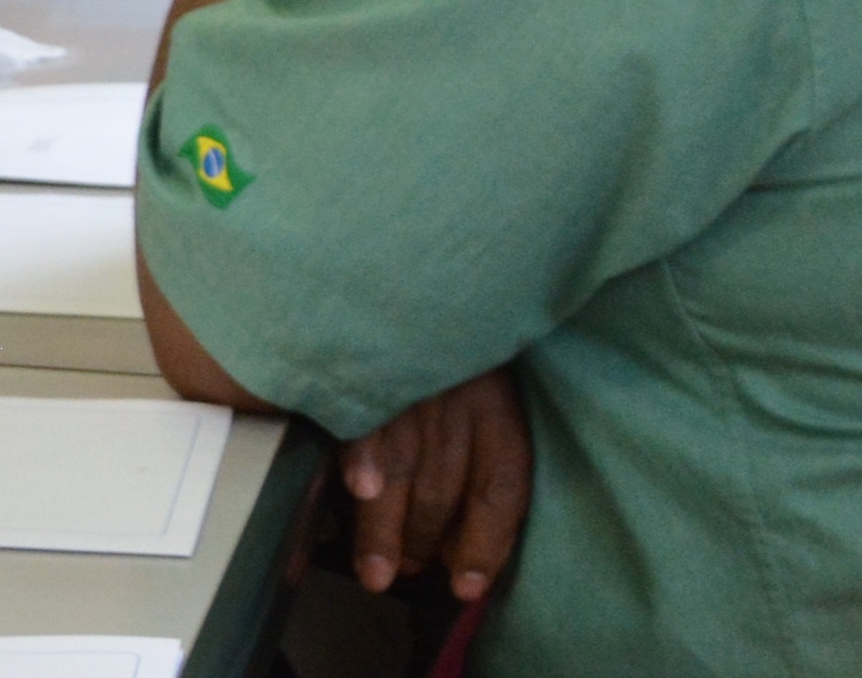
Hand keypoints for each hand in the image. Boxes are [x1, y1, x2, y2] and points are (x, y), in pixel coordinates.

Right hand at [339, 368, 531, 602]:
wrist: (410, 274)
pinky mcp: (366, 367)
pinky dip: (364, 459)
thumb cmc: (448, 351)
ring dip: (387, 531)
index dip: (485, 544)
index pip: (500, 489)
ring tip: (378, 572)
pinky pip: (365, 422)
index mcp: (497, 407)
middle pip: (443, 492)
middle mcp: (458, 402)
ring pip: (403, 473)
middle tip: (405, 573)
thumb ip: (476, 455)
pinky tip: (360, 490)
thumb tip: (457, 539)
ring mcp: (412, 386)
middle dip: (423, 543)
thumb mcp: (482, 390)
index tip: (466, 587)